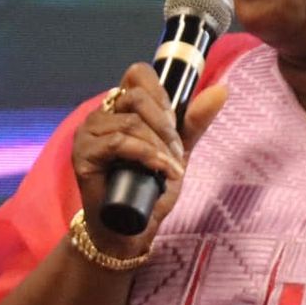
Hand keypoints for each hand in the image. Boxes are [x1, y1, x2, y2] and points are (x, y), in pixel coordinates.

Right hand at [71, 62, 227, 260]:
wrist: (131, 230)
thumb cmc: (149, 190)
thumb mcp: (177, 150)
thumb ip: (195, 121)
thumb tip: (222, 89)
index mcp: (120, 108)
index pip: (138, 74)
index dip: (161, 92)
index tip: (174, 122)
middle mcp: (101, 115)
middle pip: (136, 95)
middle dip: (165, 125)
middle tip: (175, 152)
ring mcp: (88, 133)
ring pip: (130, 122)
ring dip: (159, 146)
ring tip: (170, 168)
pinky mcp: (83, 154)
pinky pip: (118, 142)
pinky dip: (146, 155)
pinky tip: (161, 170)